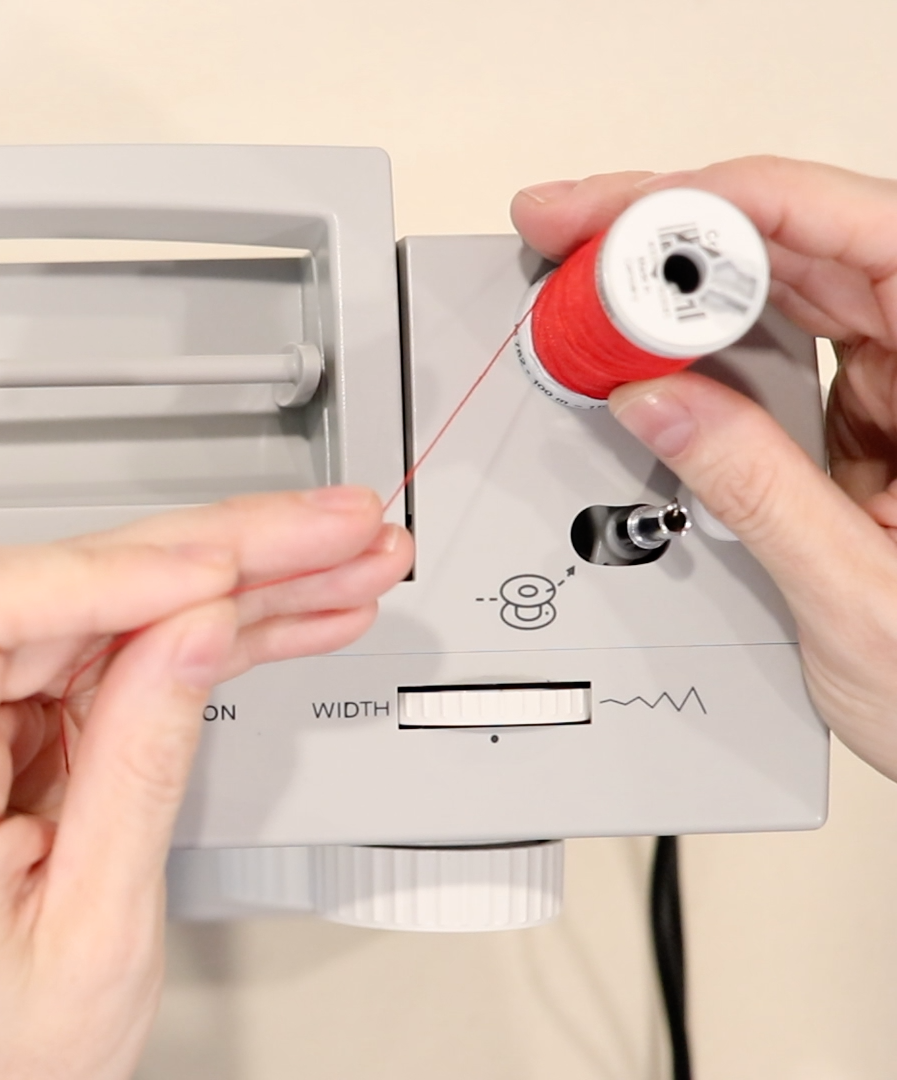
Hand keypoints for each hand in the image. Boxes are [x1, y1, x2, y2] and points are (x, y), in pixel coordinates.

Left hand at [0, 488, 409, 1079]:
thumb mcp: (98, 931)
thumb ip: (142, 762)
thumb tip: (194, 627)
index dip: (101, 570)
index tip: (218, 569)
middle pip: (44, 592)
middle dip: (208, 558)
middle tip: (330, 536)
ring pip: (83, 614)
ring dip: (222, 590)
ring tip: (337, 572)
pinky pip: (80, 658)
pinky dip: (182, 642)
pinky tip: (278, 620)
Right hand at [513, 156, 896, 776]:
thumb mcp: (861, 602)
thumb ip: (753, 489)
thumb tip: (654, 401)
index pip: (844, 230)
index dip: (714, 204)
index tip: (610, 217)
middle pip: (802, 247)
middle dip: (672, 235)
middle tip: (565, 240)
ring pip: (784, 293)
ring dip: (679, 290)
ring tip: (588, 298)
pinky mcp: (875, 424)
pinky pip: (780, 355)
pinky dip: (700, 349)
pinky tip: (645, 349)